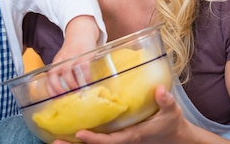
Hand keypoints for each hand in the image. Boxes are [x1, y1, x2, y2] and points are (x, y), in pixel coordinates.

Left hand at [49, 15, 98, 92]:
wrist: (80, 33)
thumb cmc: (73, 50)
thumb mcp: (64, 61)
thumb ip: (63, 73)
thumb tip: (65, 92)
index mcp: (56, 63)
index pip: (49, 77)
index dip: (51, 89)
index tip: (55, 99)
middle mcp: (62, 60)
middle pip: (55, 75)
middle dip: (59, 88)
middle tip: (66, 97)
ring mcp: (72, 57)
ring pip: (67, 72)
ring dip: (72, 84)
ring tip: (77, 91)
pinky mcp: (84, 55)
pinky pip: (83, 68)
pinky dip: (85, 77)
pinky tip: (87, 82)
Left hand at [53, 85, 189, 143]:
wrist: (175, 137)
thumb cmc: (171, 124)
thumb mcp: (172, 112)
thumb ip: (166, 101)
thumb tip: (160, 90)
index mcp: (132, 136)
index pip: (110, 141)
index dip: (94, 139)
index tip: (79, 134)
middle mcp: (122, 140)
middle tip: (54, 142)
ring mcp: (119, 139)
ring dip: (74, 143)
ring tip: (54, 139)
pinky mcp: (118, 136)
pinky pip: (99, 139)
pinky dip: (85, 138)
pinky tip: (70, 132)